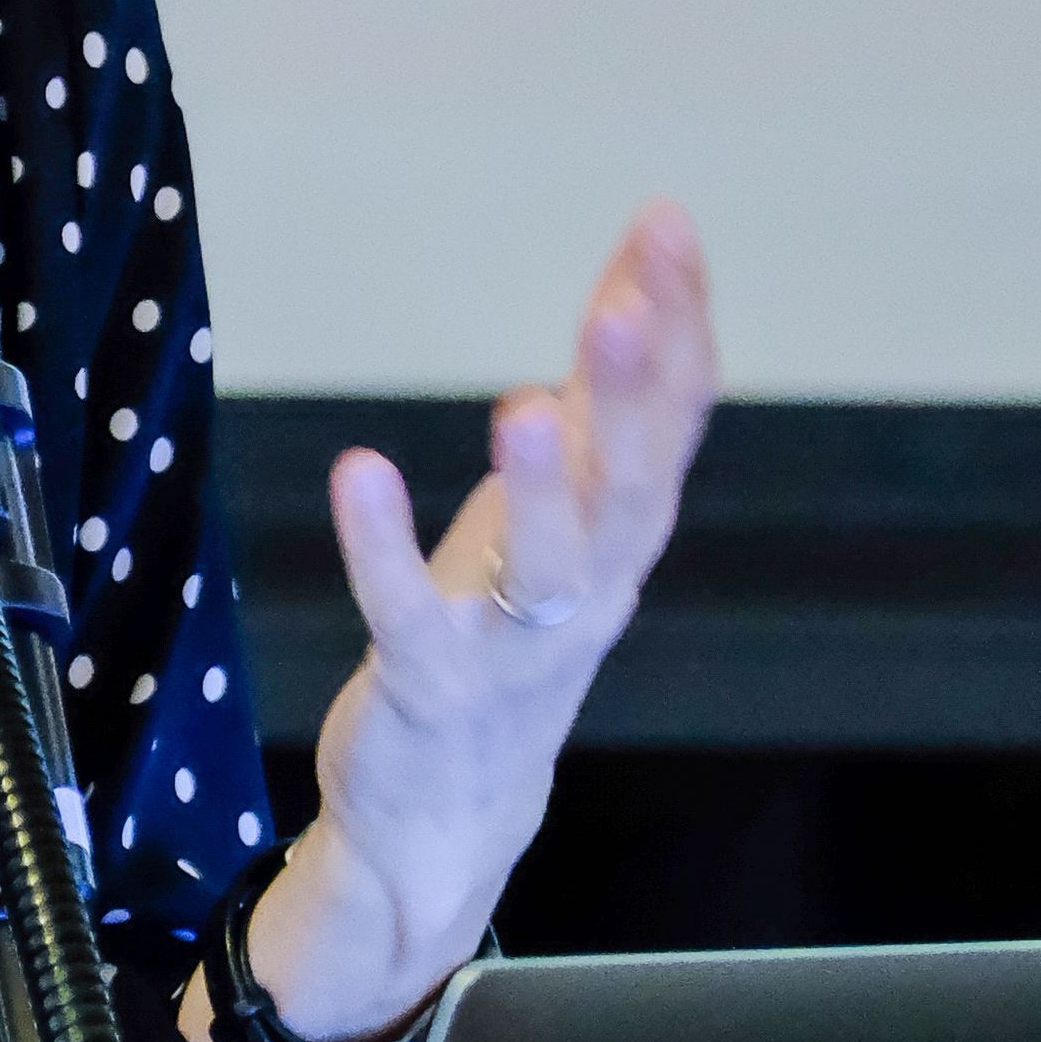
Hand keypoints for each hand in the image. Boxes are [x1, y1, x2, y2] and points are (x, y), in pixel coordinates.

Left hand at [237, 201, 715, 1041]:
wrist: (447, 814)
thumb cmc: (502, 632)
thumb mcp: (556, 508)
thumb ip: (598, 402)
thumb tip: (633, 277)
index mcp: (624, 539)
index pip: (677, 424)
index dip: (680, 328)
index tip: (667, 227)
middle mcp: (591, 592)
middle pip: (632, 492)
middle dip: (634, 395)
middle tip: (627, 300)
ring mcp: (514, 649)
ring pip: (546, 568)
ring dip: (540, 489)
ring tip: (525, 401)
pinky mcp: (431, 688)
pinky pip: (410, 616)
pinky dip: (382, 548)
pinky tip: (360, 472)